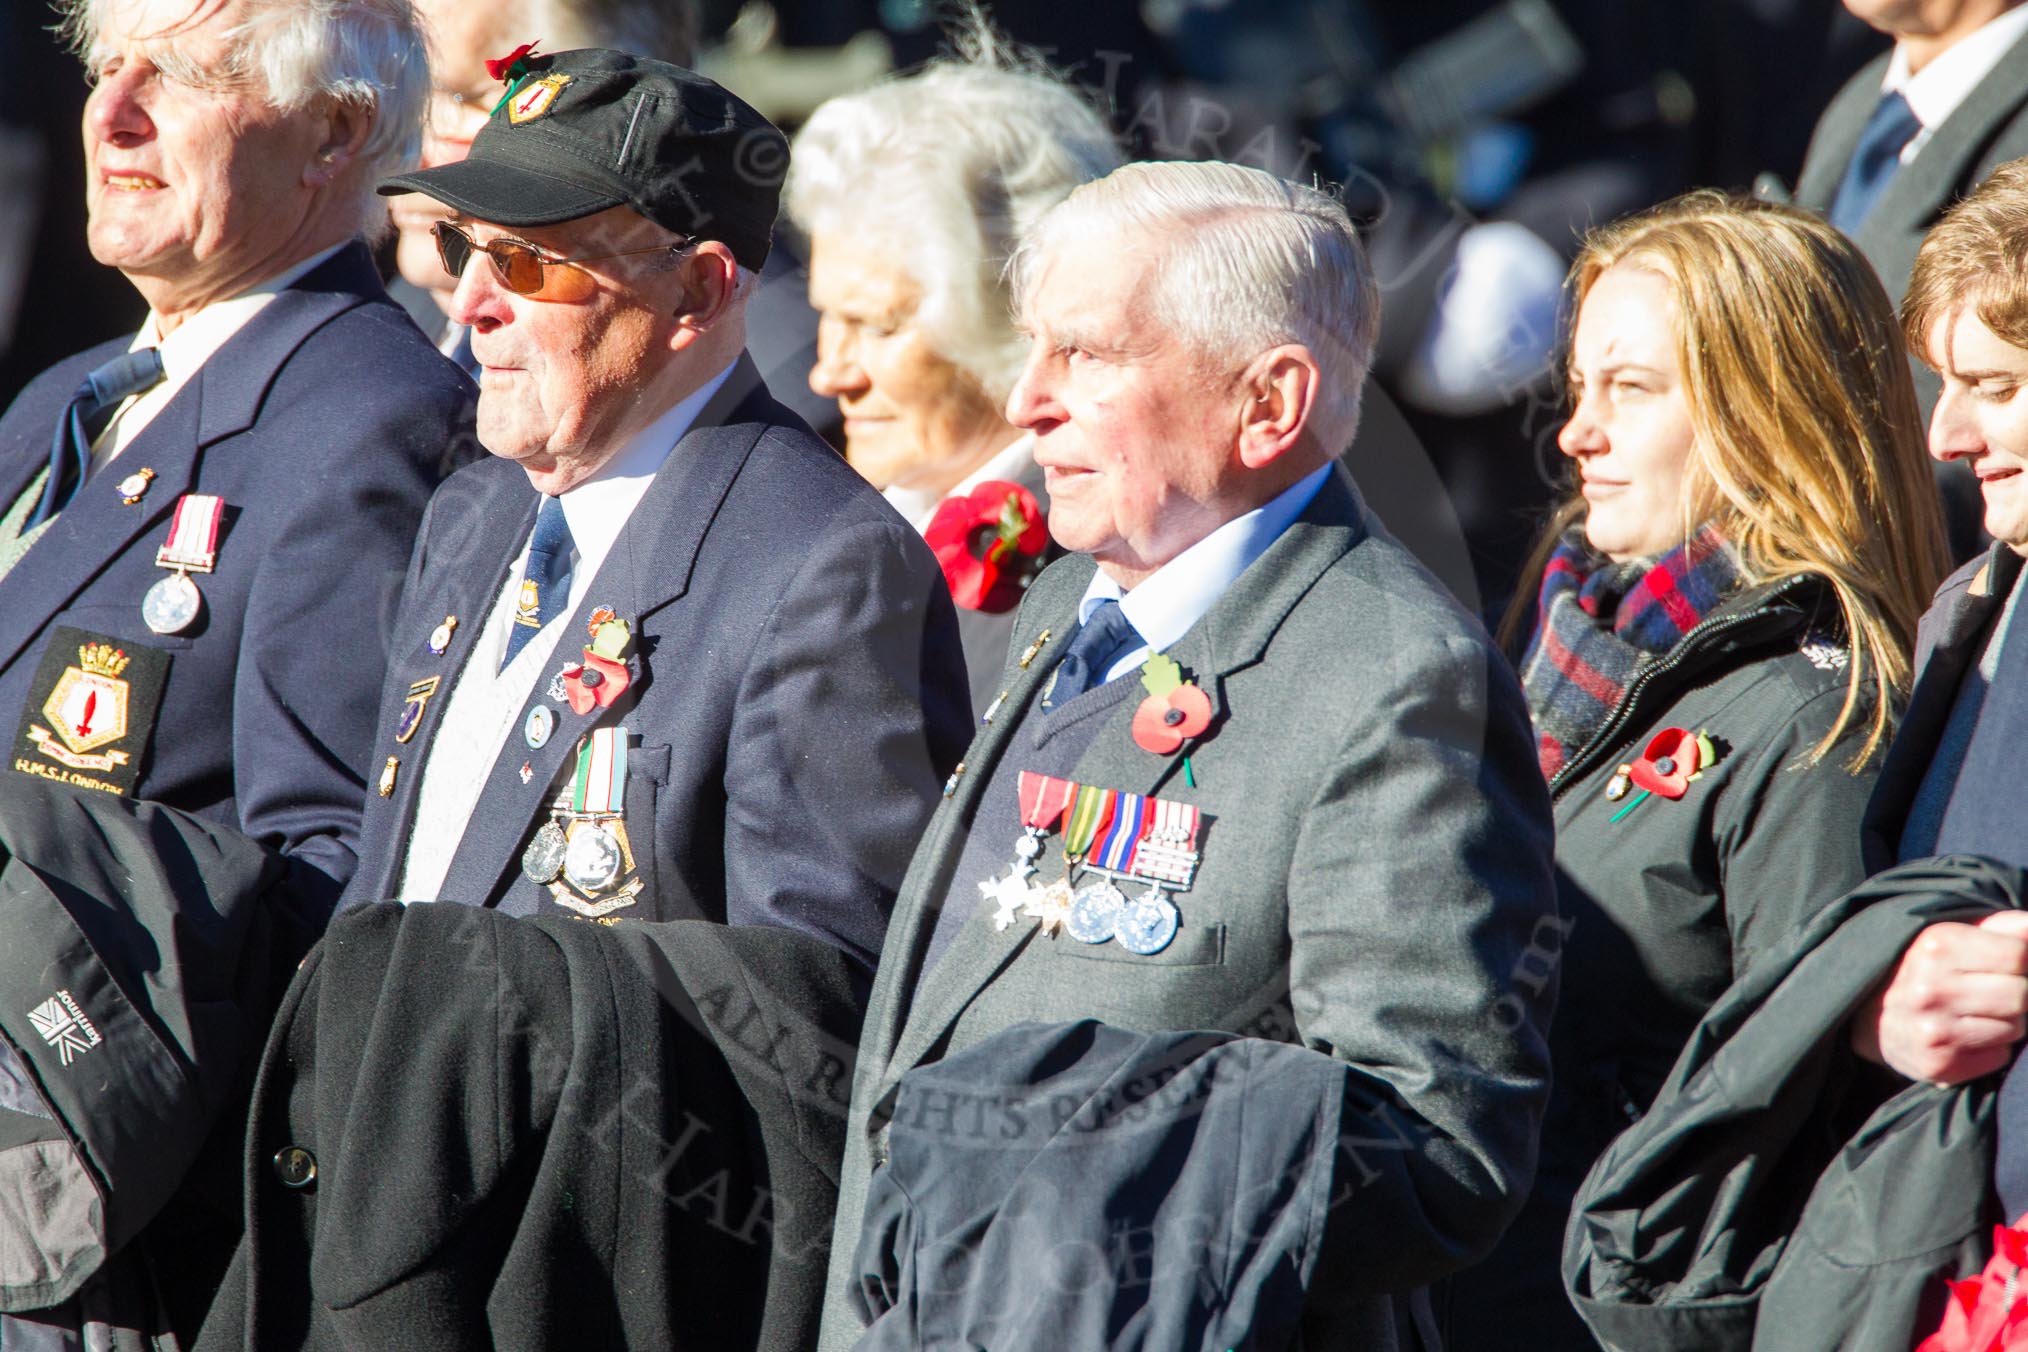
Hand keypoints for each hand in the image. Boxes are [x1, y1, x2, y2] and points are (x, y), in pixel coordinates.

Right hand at [1852, 910, 2027, 1083]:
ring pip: (2015, 1028)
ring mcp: (1934, 1029)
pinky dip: (1990, 1048)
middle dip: (2016, 993)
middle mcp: (1931, 988)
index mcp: (1936, 946)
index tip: (2003, 964)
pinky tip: (1965, 1036)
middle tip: (1992, 991)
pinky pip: (1999, 1057)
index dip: (2020, 961)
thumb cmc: (1922, 969)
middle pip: (2021, 995)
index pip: (2018, 955)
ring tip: (1975, 1013)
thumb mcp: (1951, 934)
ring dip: (2005, 1022)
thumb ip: (2000, 925)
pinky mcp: (1938, 1064)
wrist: (1865, 1015)